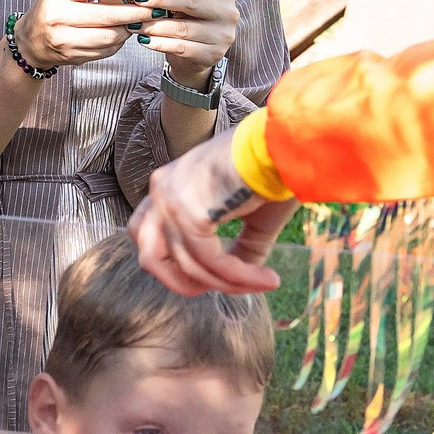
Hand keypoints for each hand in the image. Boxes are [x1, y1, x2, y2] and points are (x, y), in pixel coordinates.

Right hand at [15, 0, 155, 70]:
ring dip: (129, 28)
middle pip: (108, 15)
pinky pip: (106, 51)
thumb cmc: (54, 8)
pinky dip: (120, 42)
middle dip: (136, 11)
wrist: (31, 41)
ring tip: (139, 20)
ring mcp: (65, 40)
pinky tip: (124, 33)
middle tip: (152, 7)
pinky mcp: (73, 57)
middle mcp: (59, 16)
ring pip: (110, 36)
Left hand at [131, 132, 293, 295]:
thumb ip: (237, 249)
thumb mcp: (248, 216)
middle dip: (185, 282)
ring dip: (225, 283)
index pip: (149, 236)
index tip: (218, 275)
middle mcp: (161, 190)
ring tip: (260, 283)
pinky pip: (212, 262)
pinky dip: (240, 276)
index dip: (177, 265)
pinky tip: (267, 279)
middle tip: (225, 287)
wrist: (283, 145)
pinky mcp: (190, 214)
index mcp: (167, 184)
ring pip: (187, 266)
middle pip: (150, 257)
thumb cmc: (271, 169)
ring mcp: (171, 201)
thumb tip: (239, 281)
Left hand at [145, 0, 240, 89]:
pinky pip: (180, 47)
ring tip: (133, 22)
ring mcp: (222, 36)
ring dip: (154, 24)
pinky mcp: (211, 55)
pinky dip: (158, 43)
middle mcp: (229, 13)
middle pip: (192, 2)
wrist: (200, 56)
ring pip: (182, 28)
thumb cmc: (192, 19)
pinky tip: (143, 38)